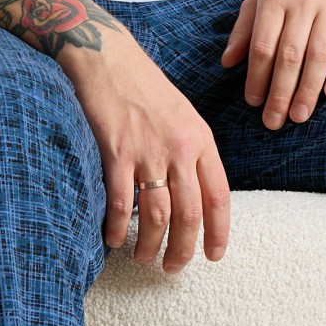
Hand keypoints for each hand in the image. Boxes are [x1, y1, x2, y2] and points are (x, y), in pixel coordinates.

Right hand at [60, 31, 230, 271]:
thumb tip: (196, 194)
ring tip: (144, 258)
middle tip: (173, 268)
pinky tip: (112, 239)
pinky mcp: (115, 153)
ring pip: (156, 215)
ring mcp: (147, 152)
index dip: (219, 232)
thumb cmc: (144, 87)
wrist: (107, 58)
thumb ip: (192, 153)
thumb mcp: (182, 116)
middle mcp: (179, 149)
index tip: (214, 256)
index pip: (219, 196)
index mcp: (201, 140)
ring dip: (150, 245)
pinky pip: (119, 203)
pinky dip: (116, 227)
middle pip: (189, 214)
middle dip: (183, 249)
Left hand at [220, 0, 325, 127]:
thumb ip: (244, 28)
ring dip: (308, 89)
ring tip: (299, 116)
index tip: (253, 102)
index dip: (256, 77)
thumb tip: (228, 62)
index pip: (263, 46)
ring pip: (318, 55)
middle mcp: (301, 2)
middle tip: (273, 121)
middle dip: (279, 93)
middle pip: (289, 56)